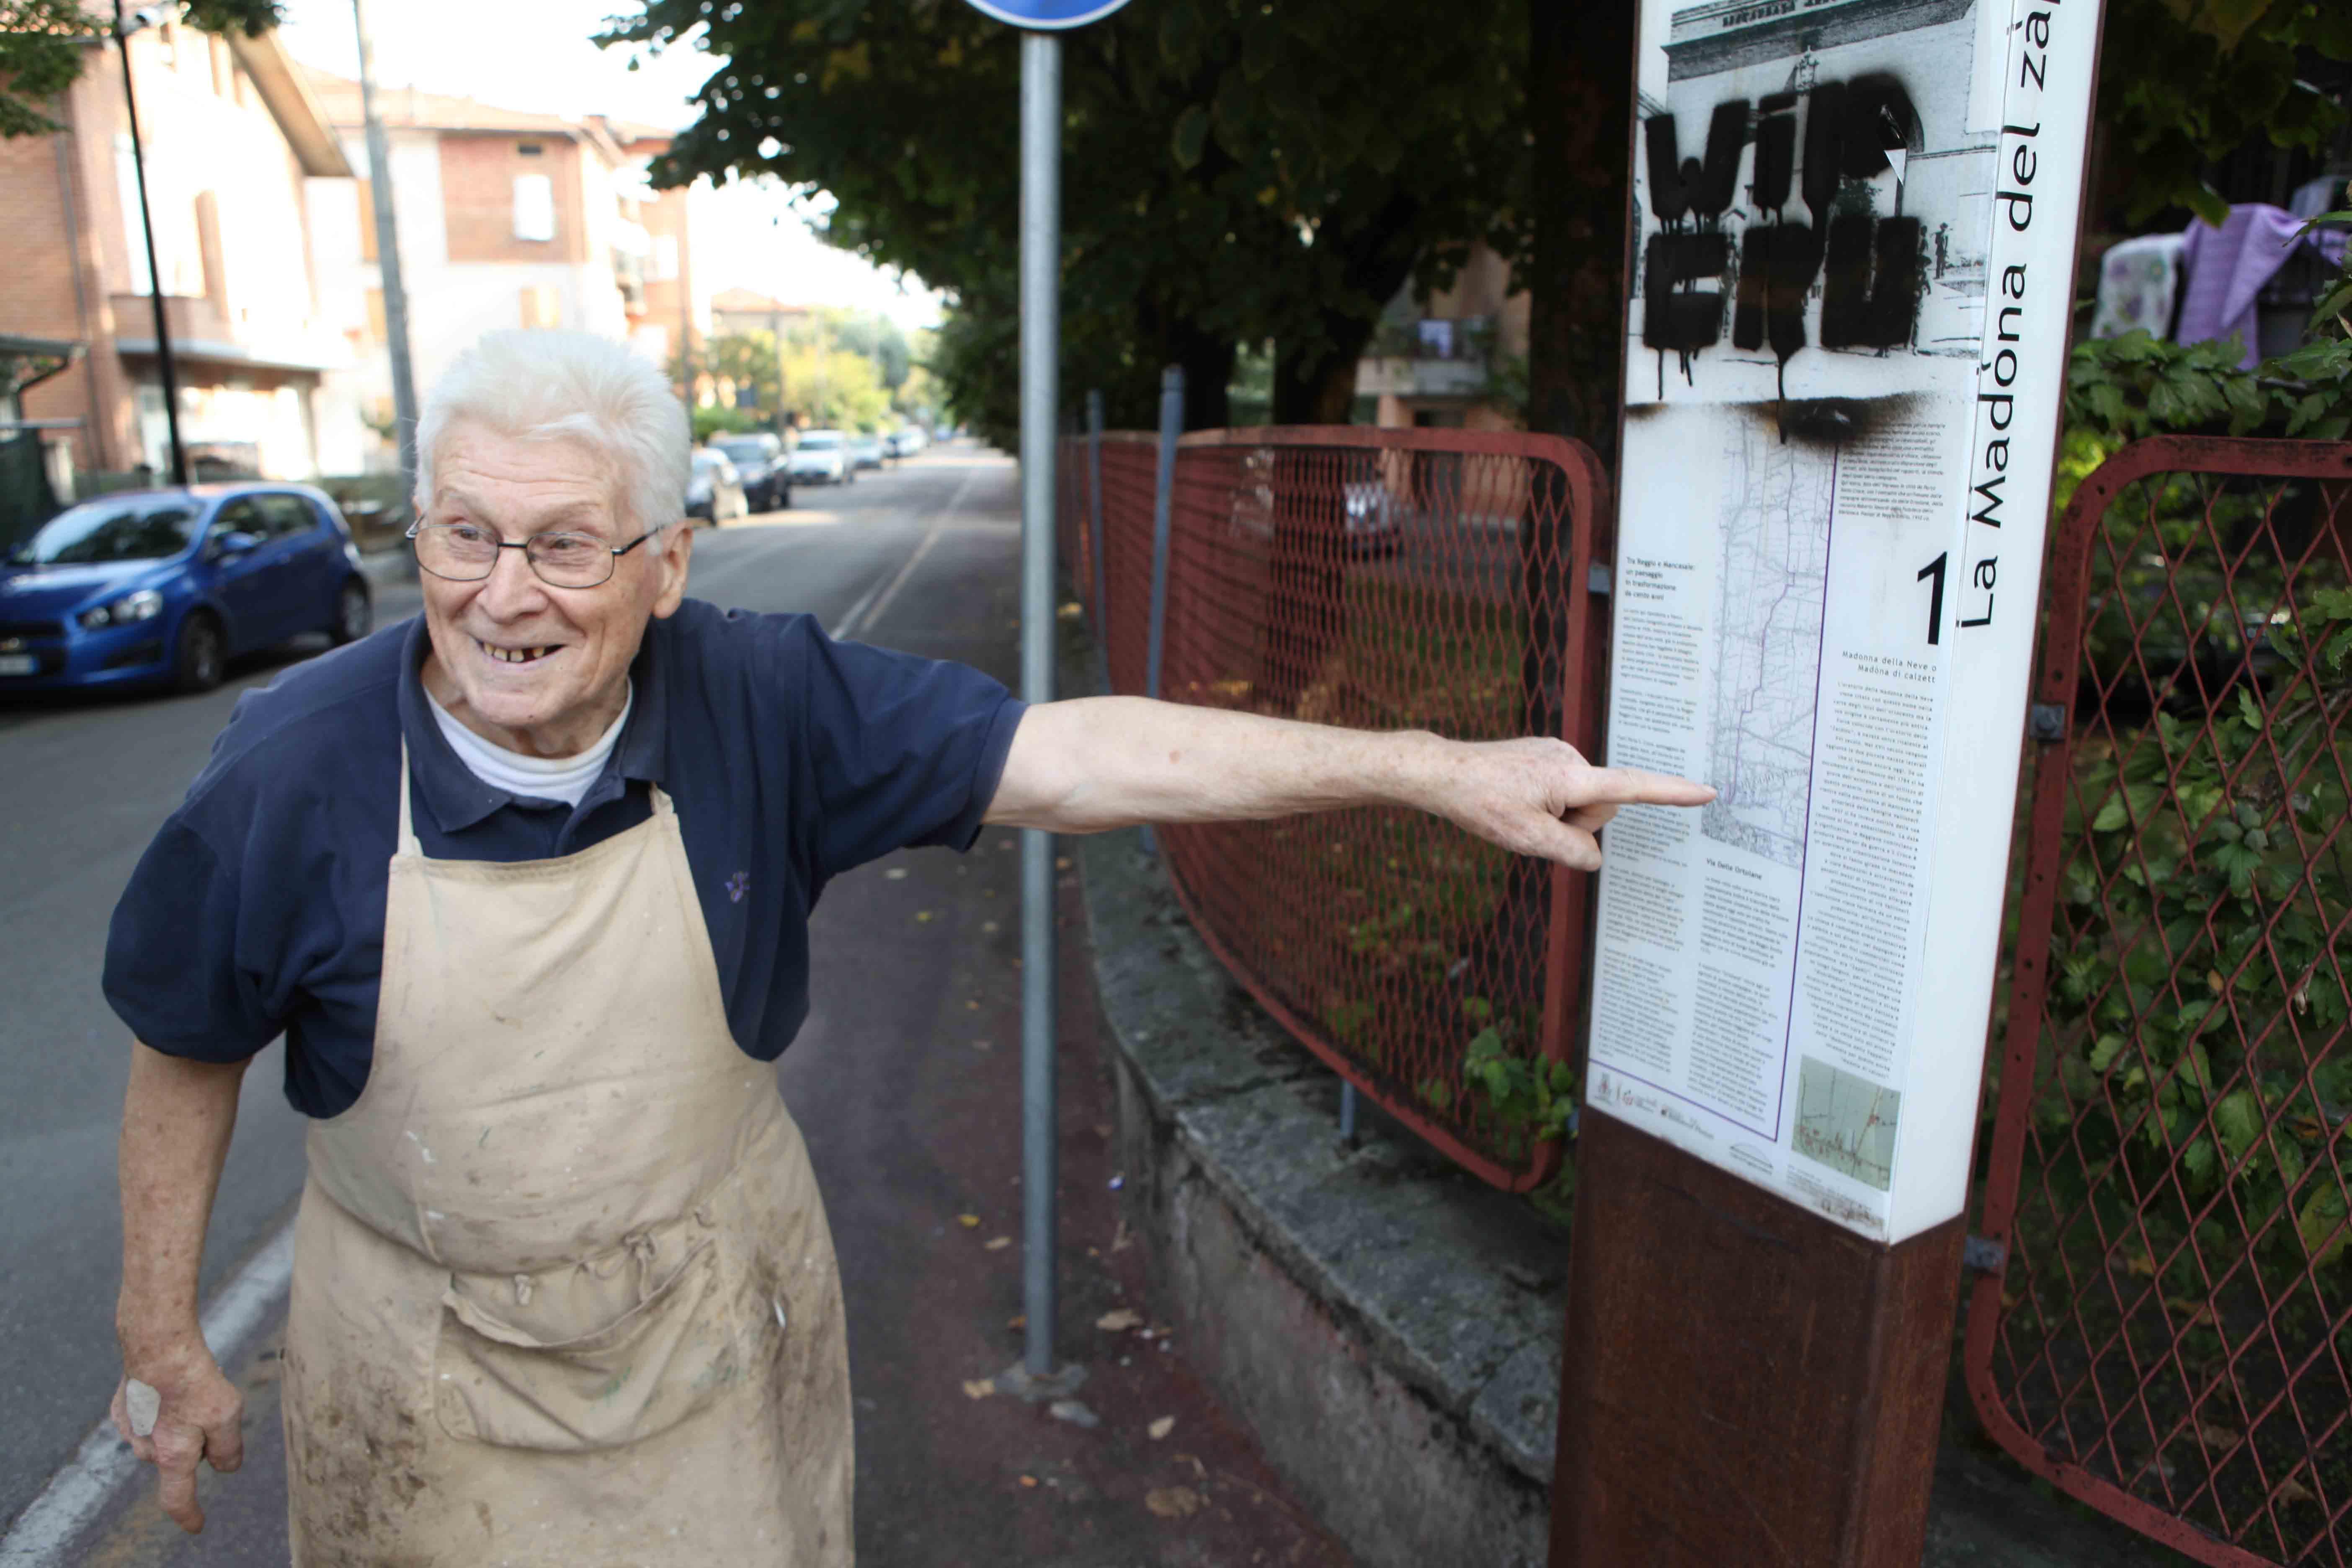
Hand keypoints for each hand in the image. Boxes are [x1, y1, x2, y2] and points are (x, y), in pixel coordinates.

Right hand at [111, 1340, 242, 1533]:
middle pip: (178, 1457)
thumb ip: (228, 1449)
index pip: (177, 1499)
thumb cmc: (194, 1381)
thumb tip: (226, 1468)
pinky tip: (172, 1383)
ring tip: (191, 1389)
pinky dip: (164, 1404)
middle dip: (197, 1442)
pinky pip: (150, 1414)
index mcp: (171, 1456)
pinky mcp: (122, 1406)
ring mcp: (129, 1427)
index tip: (196, 1526)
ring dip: (180, 1420)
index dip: (188, 1514)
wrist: (158, 1345)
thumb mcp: (226, 1415)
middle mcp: (144, 1448)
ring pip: (164, 1434)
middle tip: (209, 1407)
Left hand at [1417, 737, 1712, 869]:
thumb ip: (1573, 852)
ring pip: (1580, 804)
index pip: (1633, 788)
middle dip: (1575, 825)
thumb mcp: (1529, 840)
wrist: (1444, 773)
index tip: (1707, 792)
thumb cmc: (1482, 803)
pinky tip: (1517, 801)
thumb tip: (1594, 857)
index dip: (1673, 793)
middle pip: (1600, 810)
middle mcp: (1571, 759)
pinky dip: (1548, 806)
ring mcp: (1558, 755)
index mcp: (1572, 776)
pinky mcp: (1547, 758)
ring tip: (1519, 810)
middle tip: (1531, 823)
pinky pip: (1564, 793)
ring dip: (1558, 817)